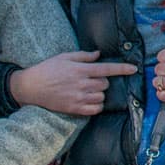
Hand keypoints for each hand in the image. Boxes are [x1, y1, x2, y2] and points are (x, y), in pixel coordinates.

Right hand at [8, 50, 137, 115]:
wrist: (30, 87)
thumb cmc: (47, 69)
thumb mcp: (64, 57)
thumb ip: (84, 56)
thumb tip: (99, 55)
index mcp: (80, 69)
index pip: (107, 68)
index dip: (122, 69)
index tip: (134, 69)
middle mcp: (81, 84)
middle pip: (105, 84)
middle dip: (103, 81)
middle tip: (91, 79)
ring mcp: (78, 97)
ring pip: (102, 97)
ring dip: (99, 93)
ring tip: (88, 90)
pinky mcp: (74, 108)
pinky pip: (95, 109)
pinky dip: (96, 105)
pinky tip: (89, 100)